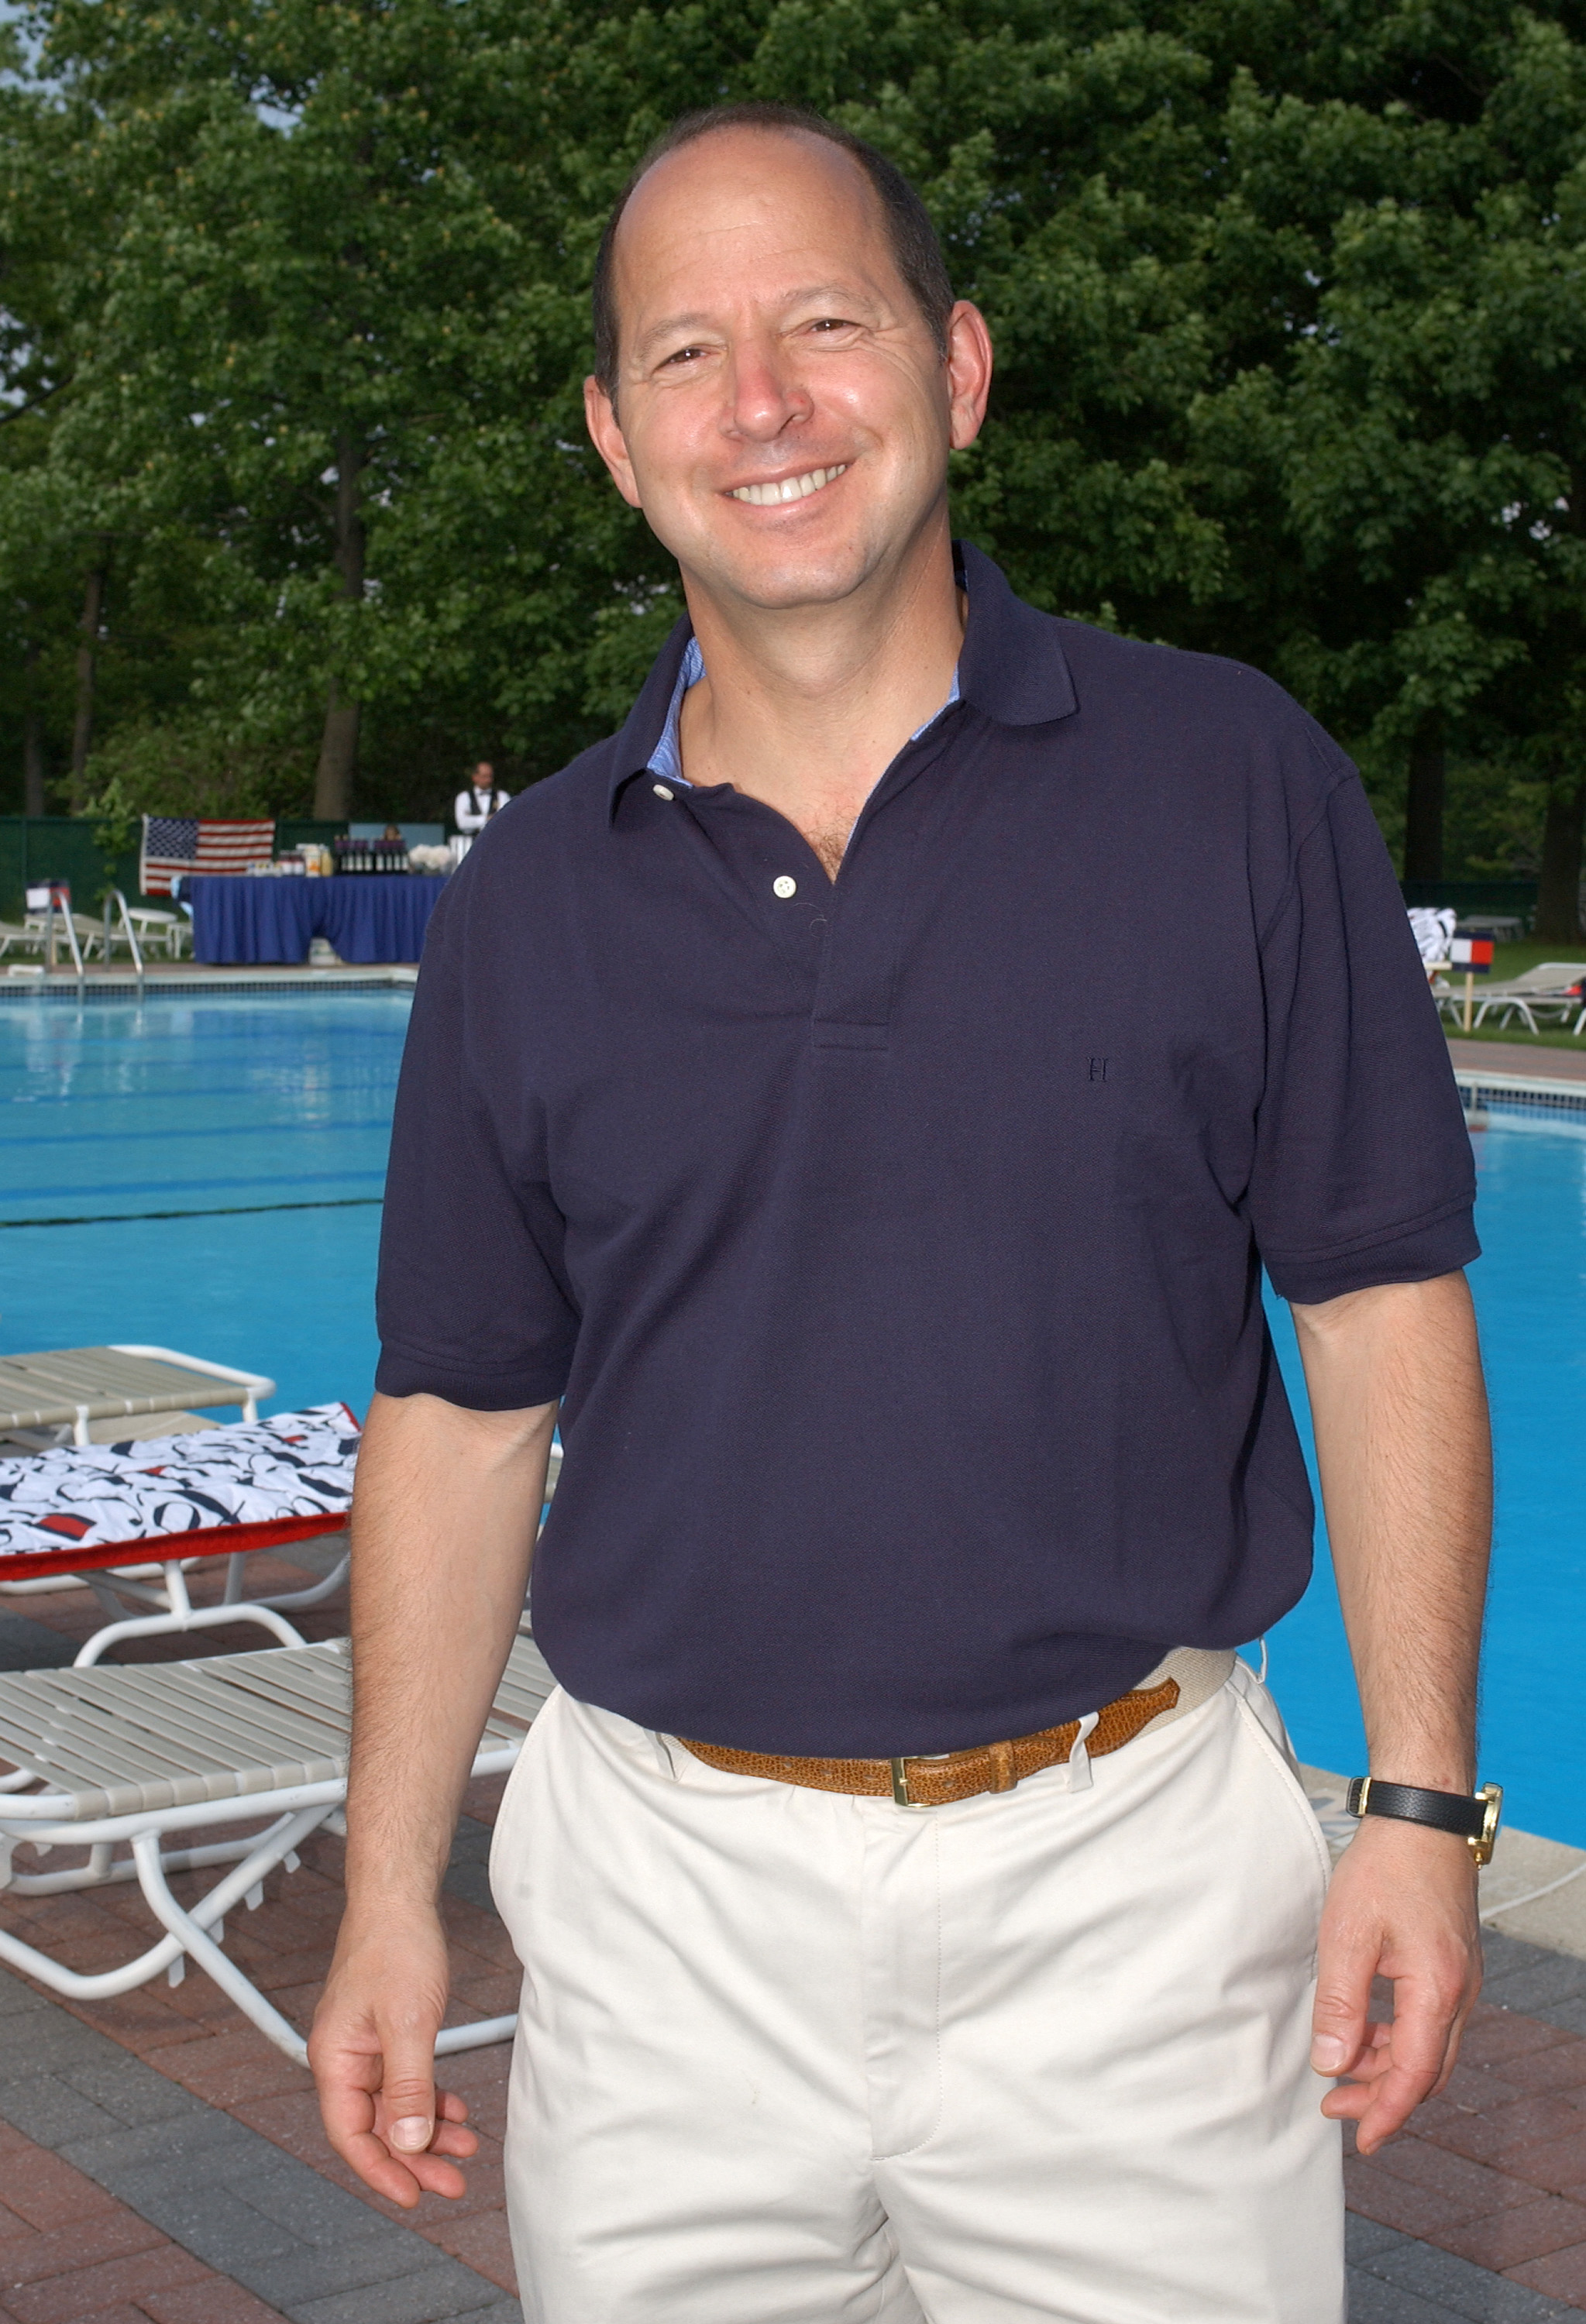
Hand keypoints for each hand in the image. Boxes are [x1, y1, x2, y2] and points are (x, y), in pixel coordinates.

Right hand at [309, 1904, 479, 2206]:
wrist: (401, 1899)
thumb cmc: (396, 1948)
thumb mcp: (409, 2022)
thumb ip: (409, 2086)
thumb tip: (410, 2143)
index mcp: (334, 2060)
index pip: (352, 2135)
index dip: (382, 2171)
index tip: (414, 2197)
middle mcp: (344, 2059)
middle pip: (376, 2127)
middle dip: (415, 2158)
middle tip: (453, 2183)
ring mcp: (366, 2047)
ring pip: (395, 2107)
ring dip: (429, 2130)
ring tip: (466, 2148)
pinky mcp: (387, 2034)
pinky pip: (407, 2081)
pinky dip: (431, 2098)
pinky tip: (456, 2111)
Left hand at [1310, 1816, 1482, 2154]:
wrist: (1421, 1820)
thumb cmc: (1385, 1869)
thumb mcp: (1346, 1935)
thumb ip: (1340, 2004)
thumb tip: (1331, 2063)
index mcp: (1436, 1991)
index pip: (1413, 2075)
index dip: (1386, 2113)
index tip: (1360, 2140)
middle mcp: (1459, 1993)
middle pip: (1427, 2071)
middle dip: (1382, 2097)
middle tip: (1335, 2108)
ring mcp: (1461, 1979)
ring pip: (1430, 2048)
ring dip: (1389, 2067)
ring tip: (1341, 2070)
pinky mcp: (1452, 1965)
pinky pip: (1431, 2022)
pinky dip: (1399, 2039)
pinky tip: (1365, 2032)